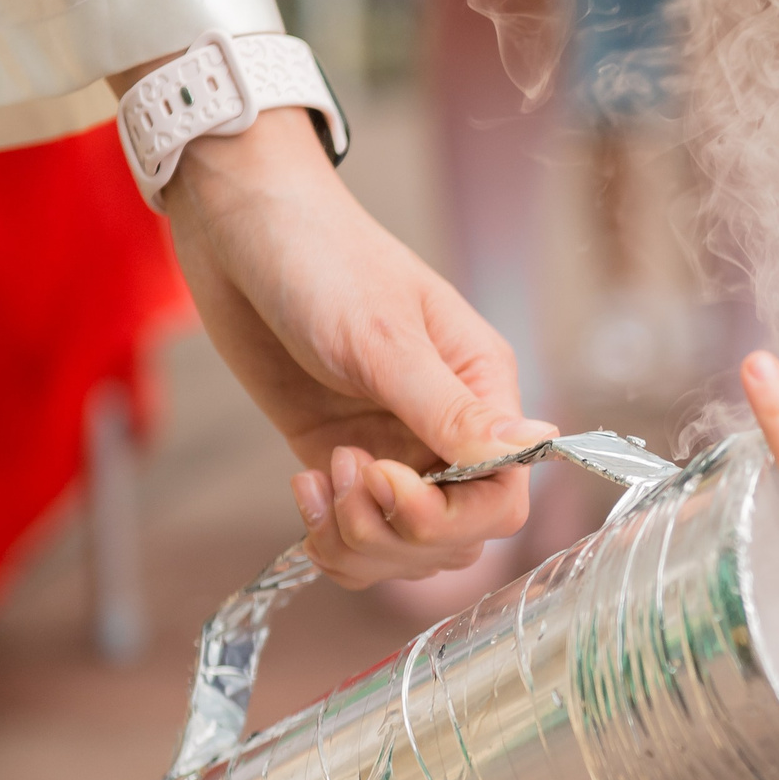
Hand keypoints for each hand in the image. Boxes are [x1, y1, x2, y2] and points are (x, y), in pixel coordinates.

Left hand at [162, 109, 553, 587]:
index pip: (503, 497)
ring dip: (359, 542)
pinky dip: (328, 535)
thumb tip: (536, 449)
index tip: (384, 478)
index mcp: (482, 393)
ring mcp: (393, 449)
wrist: (242, 229)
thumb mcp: (386, 339)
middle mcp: (446, 432)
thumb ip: (451, 410)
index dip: (447, 515)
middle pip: (456, 538)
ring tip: (321, 482)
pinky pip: (354, 534)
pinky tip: (303, 488)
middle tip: (343, 472)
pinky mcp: (340, 457)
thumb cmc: (324, 259)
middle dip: (396, 534)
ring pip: (405, 549)